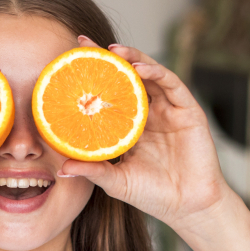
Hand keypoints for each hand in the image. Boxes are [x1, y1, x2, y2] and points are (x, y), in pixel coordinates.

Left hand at [59, 38, 249, 250]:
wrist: (187, 206)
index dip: (90, 76)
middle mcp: (147, 112)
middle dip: (106, 58)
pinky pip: (171, 84)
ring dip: (131, 59)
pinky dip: (156, 73)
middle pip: (125, 77)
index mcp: (128, 125)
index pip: (107, 93)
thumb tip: (61, 170)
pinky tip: (139, 69)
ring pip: (148, 74)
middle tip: (84, 44)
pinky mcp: (187, 110)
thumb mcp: (115, 180)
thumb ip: (92, 170)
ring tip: (112, 51)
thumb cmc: (151, 194)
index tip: (67, 61)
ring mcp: (168, 109)